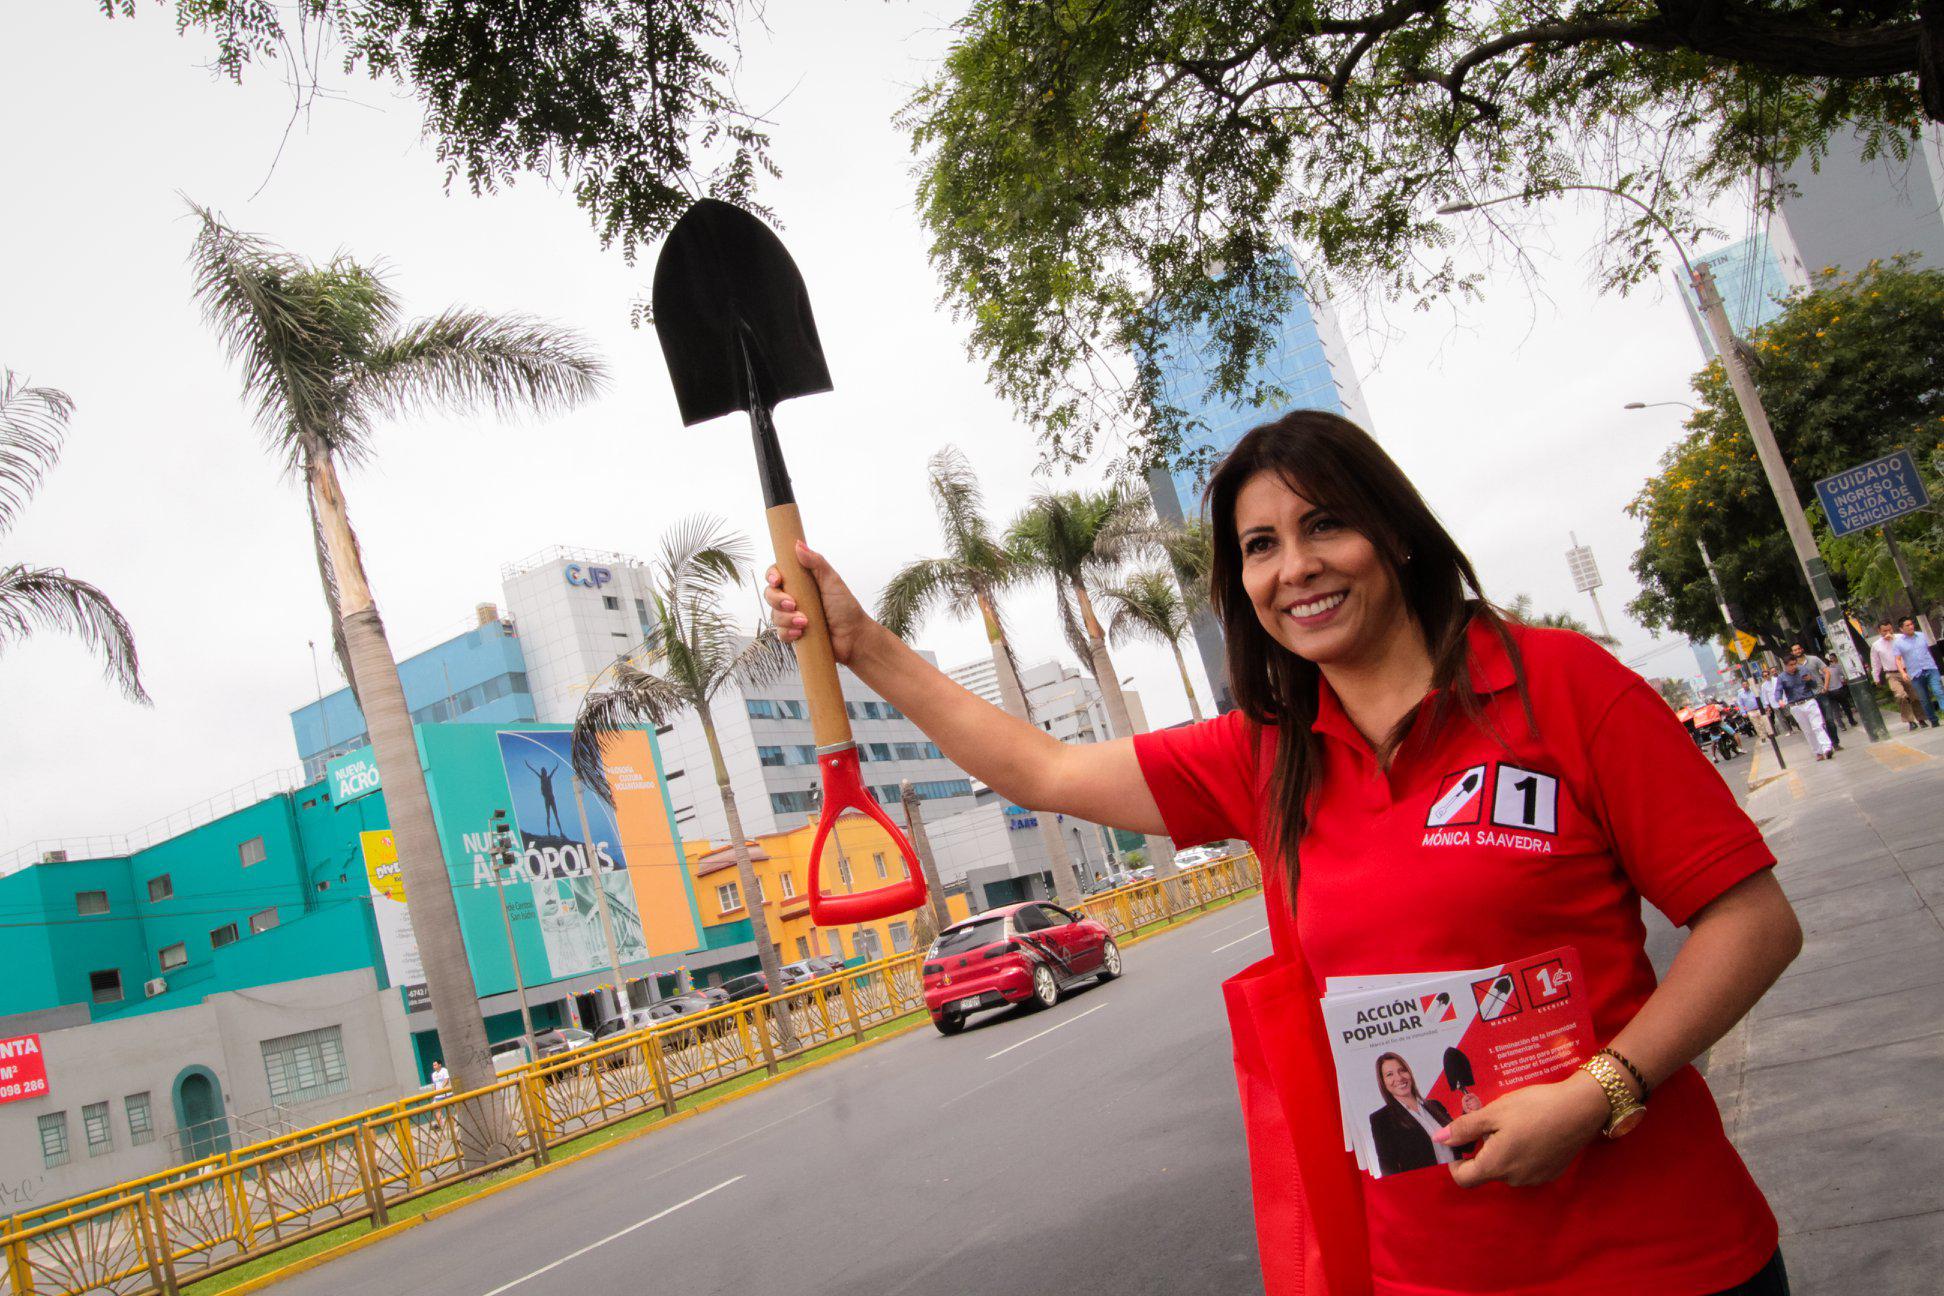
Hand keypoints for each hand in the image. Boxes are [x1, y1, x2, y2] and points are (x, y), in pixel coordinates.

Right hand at [763, 541, 876, 664]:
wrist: (854, 637)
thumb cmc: (845, 607)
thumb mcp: (832, 581)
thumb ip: (816, 562)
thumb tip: (797, 545)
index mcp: (801, 583)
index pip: (777, 575)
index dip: (772, 576)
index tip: (777, 580)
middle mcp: (794, 598)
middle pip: (770, 594)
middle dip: (777, 599)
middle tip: (792, 604)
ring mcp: (793, 616)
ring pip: (774, 615)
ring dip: (786, 618)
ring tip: (805, 622)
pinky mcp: (794, 634)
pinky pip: (780, 633)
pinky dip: (788, 633)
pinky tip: (800, 633)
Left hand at [1436, 1072, 1609, 1188]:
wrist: (1581, 1109)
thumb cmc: (1533, 1108)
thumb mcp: (1494, 1112)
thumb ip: (1464, 1128)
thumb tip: (1440, 1140)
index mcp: (1496, 1166)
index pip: (1464, 1179)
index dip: (1455, 1162)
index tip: (1460, 1141)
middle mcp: (1514, 1180)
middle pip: (1486, 1171)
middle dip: (1482, 1149)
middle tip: (1493, 1121)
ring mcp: (1535, 1179)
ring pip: (1507, 1169)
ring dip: (1502, 1151)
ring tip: (1515, 1124)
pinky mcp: (1551, 1173)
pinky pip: (1525, 1167)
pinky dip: (1521, 1153)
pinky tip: (1532, 1131)